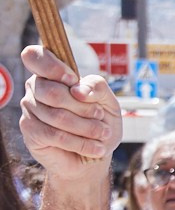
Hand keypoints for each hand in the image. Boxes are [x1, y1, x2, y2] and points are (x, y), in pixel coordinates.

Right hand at [18, 45, 120, 182]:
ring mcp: (30, 109)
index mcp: (51, 73)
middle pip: (52, 91)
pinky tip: (96, 149)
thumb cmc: (100, 122)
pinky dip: (81, 143)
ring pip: (57, 116)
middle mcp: (35, 88)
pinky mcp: (30, 131)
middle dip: (84, 108)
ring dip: (87, 128)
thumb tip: (78, 90)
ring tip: (102, 134)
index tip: (72, 79)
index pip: (34, 56)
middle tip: (100, 117)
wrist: (96, 153)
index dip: (52, 66)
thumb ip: (97, 87)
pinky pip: (55, 135)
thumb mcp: (108, 101)